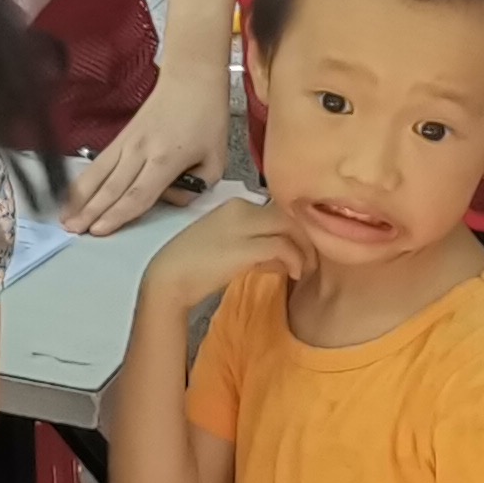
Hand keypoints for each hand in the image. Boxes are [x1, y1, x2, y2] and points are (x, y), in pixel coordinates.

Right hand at [64, 59, 239, 234]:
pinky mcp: (120, 136)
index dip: (117, 215)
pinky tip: (72, 193)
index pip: (137, 194)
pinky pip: (99, 162)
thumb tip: (167, 199)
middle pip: (111, 187)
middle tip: (71, 231)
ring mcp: (127, 141)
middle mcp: (140, 151)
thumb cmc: (207, 119)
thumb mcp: (215, 161)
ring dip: (79, 197)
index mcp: (165, 159)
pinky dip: (84, 180)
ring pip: (98, 174)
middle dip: (90, 211)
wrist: (190, 79)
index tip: (99, 231)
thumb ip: (194, 188)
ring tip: (64, 216)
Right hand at [136, 194, 308, 323]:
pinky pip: (282, 247)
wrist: (169, 278)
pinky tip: (295, 274)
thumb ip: (257, 245)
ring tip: (306, 269)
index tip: (306, 248)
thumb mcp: (228, 246)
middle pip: (290, 215)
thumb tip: (284, 256)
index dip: (298, 227)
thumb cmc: (195, 265)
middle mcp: (241, 207)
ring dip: (305, 249)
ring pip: (291, 227)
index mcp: (236, 204)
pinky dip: (295, 260)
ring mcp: (242, 225)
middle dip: (308, 236)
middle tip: (314, 259)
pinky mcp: (245, 247)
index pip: (280, 208)